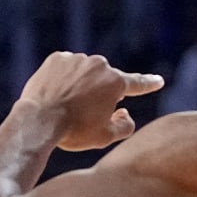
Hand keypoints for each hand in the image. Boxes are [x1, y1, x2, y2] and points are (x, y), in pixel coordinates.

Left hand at [19, 51, 162, 151]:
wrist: (39, 120)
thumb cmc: (74, 131)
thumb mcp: (105, 137)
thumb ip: (125, 126)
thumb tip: (126, 113)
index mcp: (115, 82)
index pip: (138, 83)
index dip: (149, 84)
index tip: (158, 81)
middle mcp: (99, 65)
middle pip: (104, 81)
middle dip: (99, 94)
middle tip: (85, 114)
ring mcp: (77, 59)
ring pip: (84, 73)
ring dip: (80, 86)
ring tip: (66, 106)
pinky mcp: (57, 58)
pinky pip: (66, 68)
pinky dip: (63, 80)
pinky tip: (55, 95)